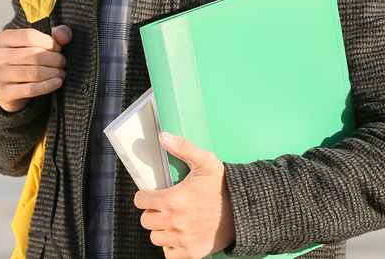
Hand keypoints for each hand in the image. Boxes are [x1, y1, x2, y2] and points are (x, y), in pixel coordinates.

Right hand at [0, 25, 71, 112]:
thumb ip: (54, 34)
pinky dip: (48, 86)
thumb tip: (63, 37)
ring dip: (53, 73)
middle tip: (62, 62)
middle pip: (33, 55)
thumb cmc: (24, 61)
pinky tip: (57, 83)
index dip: (48, 41)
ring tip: (61, 73)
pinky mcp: (3, 93)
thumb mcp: (36, 44)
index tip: (57, 48)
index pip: (29, 36)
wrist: (9, 89)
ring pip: (34, 73)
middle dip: (54, 59)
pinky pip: (31, 89)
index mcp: (1, 39)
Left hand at [134, 132, 235, 258]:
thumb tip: (163, 136)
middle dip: (152, 212)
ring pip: (155, 237)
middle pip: (145, 221)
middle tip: (164, 208)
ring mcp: (182, 239)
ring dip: (160, 230)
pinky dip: (171, 246)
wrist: (244, 212)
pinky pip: (169, 254)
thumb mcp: (206, 162)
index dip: (144, 196)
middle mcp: (174, 222)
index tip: (150, 195)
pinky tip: (179, 235)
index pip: (140, 201)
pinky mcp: (191, 253)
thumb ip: (183, 148)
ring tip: (172, 221)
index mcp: (173, 199)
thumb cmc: (223, 187)